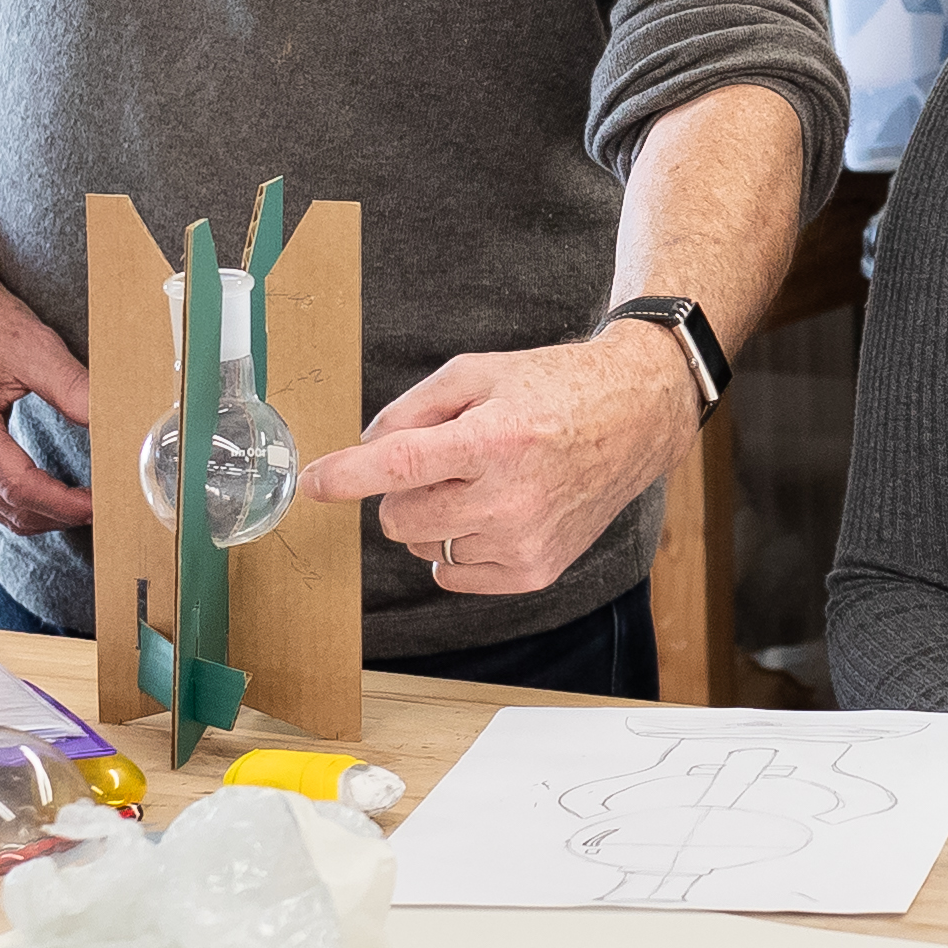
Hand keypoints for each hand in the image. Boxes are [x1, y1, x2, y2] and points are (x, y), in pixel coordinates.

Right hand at [0, 257, 93, 533]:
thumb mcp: (36, 350)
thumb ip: (76, 391)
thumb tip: (116, 425)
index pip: (21, 488)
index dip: (66, 503)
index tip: (102, 503)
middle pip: (12, 509)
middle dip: (62, 514)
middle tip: (108, 505)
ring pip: (3, 511)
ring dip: (47, 514)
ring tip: (90, 502)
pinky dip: (29, 503)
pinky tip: (60, 493)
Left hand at [302, 327, 700, 599]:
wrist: (635, 419)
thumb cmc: (556, 389)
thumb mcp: (480, 372)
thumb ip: (412, 408)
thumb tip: (366, 450)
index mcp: (494, 438)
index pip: (401, 466)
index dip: (348, 476)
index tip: (312, 483)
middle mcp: (509, 497)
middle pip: (401, 518)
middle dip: (403, 492)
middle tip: (442, 463)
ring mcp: (523, 540)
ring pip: (425, 549)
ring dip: (435, 520)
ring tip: (482, 484)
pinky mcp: (534, 571)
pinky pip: (455, 575)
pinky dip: (460, 548)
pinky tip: (495, 513)